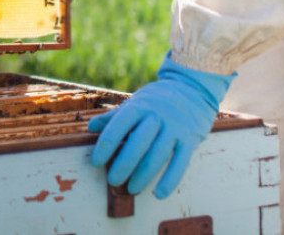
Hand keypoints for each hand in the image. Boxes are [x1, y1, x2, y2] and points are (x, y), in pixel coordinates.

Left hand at [88, 53, 234, 198]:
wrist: (192, 88)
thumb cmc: (157, 99)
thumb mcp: (136, 102)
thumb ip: (114, 116)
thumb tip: (91, 127)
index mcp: (139, 106)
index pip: (119, 126)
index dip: (106, 145)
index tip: (96, 162)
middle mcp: (157, 116)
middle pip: (138, 143)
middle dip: (123, 164)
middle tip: (112, 181)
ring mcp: (175, 128)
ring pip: (157, 155)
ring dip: (143, 175)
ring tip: (132, 189)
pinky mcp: (190, 139)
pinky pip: (180, 163)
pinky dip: (170, 180)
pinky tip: (159, 194)